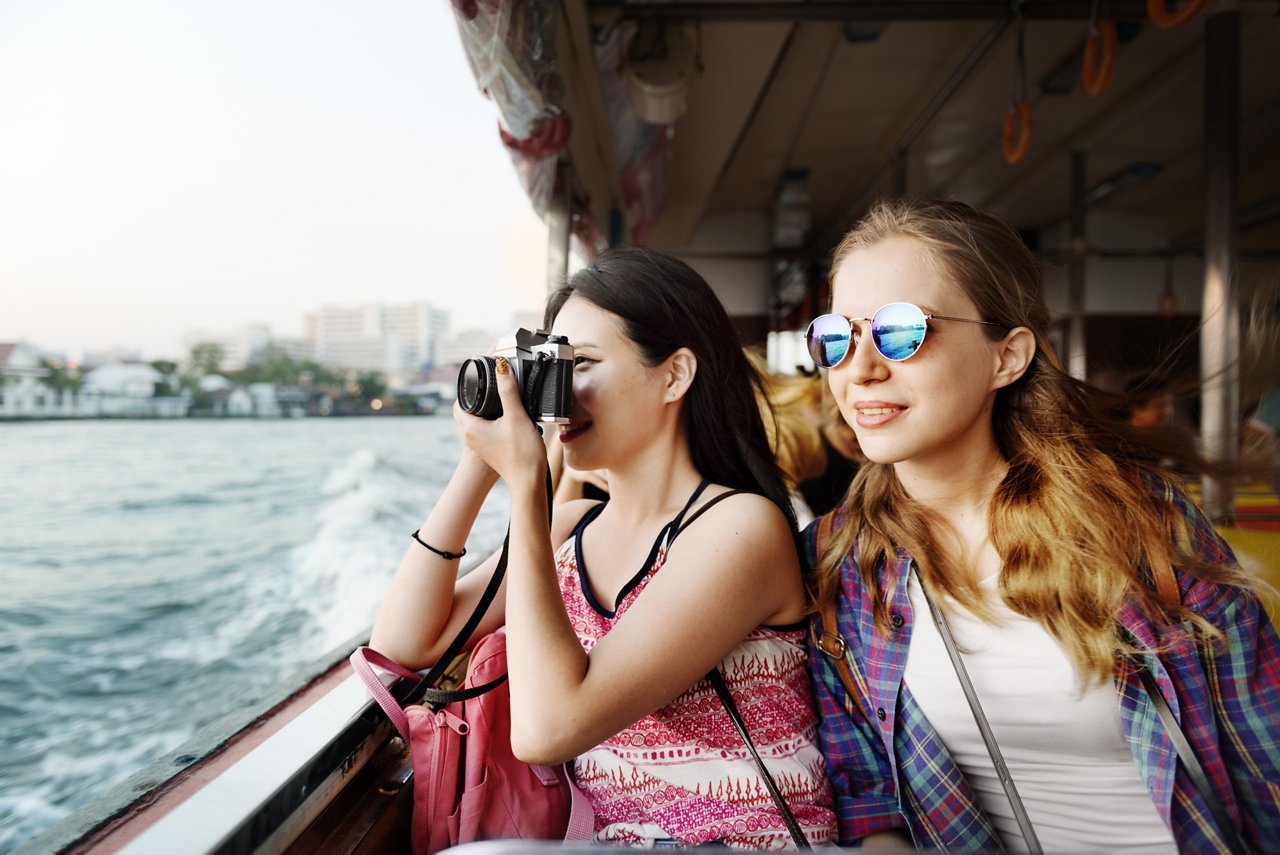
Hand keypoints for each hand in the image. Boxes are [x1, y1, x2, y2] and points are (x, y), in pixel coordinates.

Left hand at [454, 356, 547, 490]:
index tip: (483, 375)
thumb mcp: (516, 416)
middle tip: (490, 383)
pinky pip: (482, 429)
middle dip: (474, 395)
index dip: (469, 385)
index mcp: (470, 427)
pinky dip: (488, 419)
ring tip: (498, 397)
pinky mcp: (489, 450)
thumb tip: (502, 367)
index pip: (459, 400)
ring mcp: (479, 445)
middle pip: (465, 409)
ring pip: (473, 419)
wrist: (529, 482)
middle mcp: (470, 436)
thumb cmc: (522, 453)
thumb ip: (508, 390)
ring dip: (482, 408)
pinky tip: (505, 416)